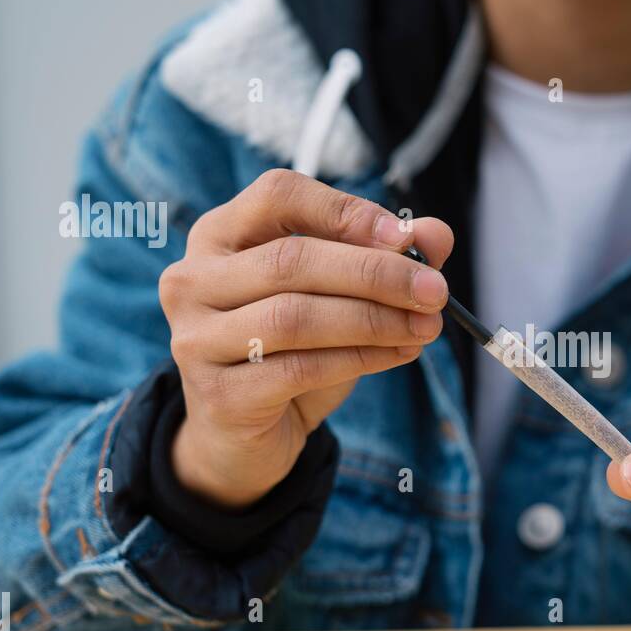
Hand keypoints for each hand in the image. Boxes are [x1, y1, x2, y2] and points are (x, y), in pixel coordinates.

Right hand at [159, 169, 452, 507]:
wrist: (243, 435)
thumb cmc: (291, 350)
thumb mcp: (337, 296)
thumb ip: (384, 258)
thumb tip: (435, 234)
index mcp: (220, 235)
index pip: (278, 195)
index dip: (344, 211)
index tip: (405, 238)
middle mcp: (194, 279)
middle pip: (292, 260)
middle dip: (376, 274)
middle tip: (436, 291)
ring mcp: (197, 338)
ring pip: (296, 317)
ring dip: (374, 320)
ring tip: (426, 327)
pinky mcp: (218, 394)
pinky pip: (300, 369)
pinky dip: (361, 359)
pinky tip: (400, 354)